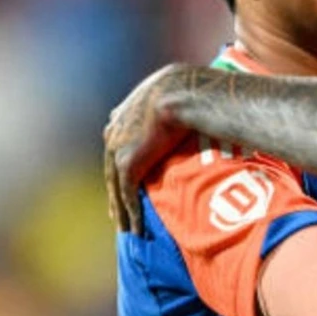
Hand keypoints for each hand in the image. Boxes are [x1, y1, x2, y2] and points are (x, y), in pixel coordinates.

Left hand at [103, 64, 191, 232]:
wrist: (180, 91)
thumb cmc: (189, 86)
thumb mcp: (179, 90)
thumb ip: (180, 101)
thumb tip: (203, 102)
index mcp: (125, 113)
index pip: (119, 142)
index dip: (122, 161)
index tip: (125, 175)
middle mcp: (116, 131)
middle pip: (112, 167)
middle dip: (115, 189)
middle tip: (118, 210)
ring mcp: (119, 148)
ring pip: (116, 185)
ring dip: (120, 208)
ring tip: (126, 227)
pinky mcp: (128, 164)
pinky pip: (126, 194)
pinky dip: (131, 213)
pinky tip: (136, 229)